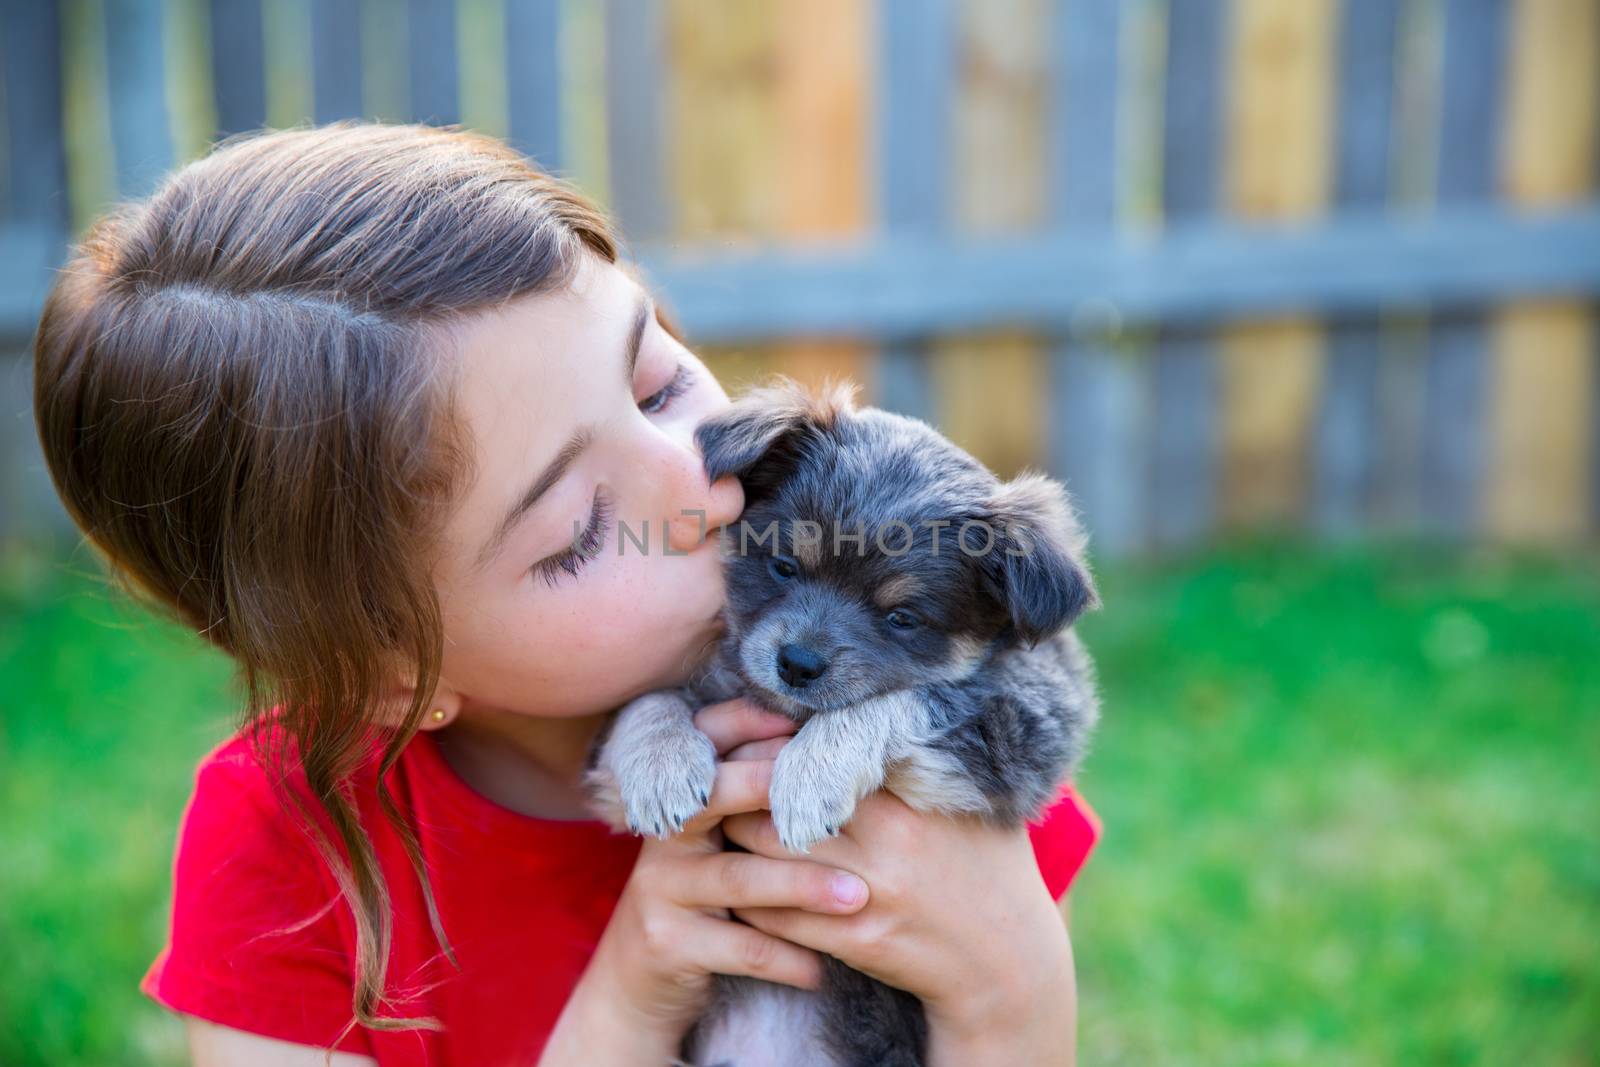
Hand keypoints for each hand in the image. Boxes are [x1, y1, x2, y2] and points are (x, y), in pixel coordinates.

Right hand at [549, 700, 872, 1057]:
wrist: (635, 984)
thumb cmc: (701, 904)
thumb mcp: (717, 848)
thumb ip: (755, 806)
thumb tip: (826, 760)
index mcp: (683, 800)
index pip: (707, 739)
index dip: (746, 722)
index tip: (798, 723)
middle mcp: (665, 835)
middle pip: (714, 794)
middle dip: (770, 787)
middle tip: (828, 796)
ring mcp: (661, 889)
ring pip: (739, 878)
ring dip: (803, 886)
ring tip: (857, 896)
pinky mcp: (667, 943)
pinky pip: (739, 948)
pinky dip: (787, 957)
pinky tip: (820, 968)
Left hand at [719, 738, 1075, 1057]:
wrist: (1008, 965)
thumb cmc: (986, 867)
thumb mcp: (966, 801)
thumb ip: (920, 759)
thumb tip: (881, 699)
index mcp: (908, 796)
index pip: (814, 756)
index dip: (769, 747)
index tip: (748, 744)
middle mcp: (887, 841)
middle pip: (776, 804)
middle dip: (738, 794)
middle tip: (717, 785)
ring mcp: (868, 894)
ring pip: (765, 860)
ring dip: (734, 845)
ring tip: (718, 829)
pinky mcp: (855, 941)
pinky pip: (777, 919)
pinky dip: (748, 902)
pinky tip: (737, 887)